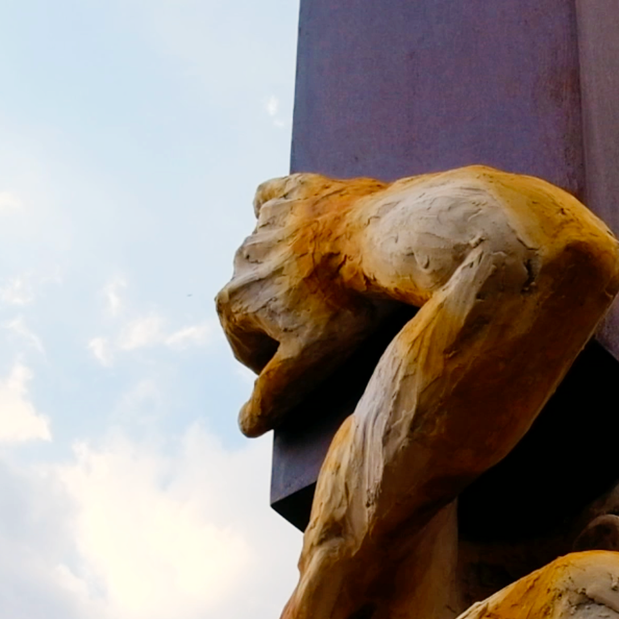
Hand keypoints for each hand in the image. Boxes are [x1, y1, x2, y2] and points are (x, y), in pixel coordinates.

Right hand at [217, 173, 396, 436]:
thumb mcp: (308, 364)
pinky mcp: (294, 192)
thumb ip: (273, 397)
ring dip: (289, 274)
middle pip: (257, 304)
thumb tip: (245, 427)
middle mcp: (239, 259)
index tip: (313, 364)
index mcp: (232, 302)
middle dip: (283, 319)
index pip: (247, 351)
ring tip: (332, 286)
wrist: (386, 238)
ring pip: (268, 257)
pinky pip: (274, 202)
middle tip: (329, 328)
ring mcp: (265, 222)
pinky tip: (303, 227)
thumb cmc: (348, 306)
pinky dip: (282, 216)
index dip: (278, 365)